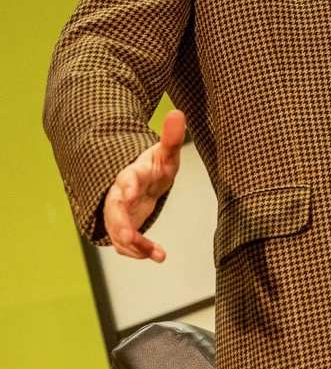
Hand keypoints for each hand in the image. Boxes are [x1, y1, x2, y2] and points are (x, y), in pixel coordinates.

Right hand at [103, 109, 185, 261]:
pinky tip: (159, 256)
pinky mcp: (124, 228)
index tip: (129, 191)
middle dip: (119, 224)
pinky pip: (126, 244)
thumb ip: (172, 138)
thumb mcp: (165, 153)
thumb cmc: (154, 167)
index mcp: (131, 175)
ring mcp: (120, 214)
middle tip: (129, 237)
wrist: (141, 182)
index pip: (126, 179)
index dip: (127, 185)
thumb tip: (178, 112)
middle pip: (114, 211)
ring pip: (118, 232)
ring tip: (153, 253)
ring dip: (132, 245)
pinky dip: (140, 252)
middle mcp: (120, 196)